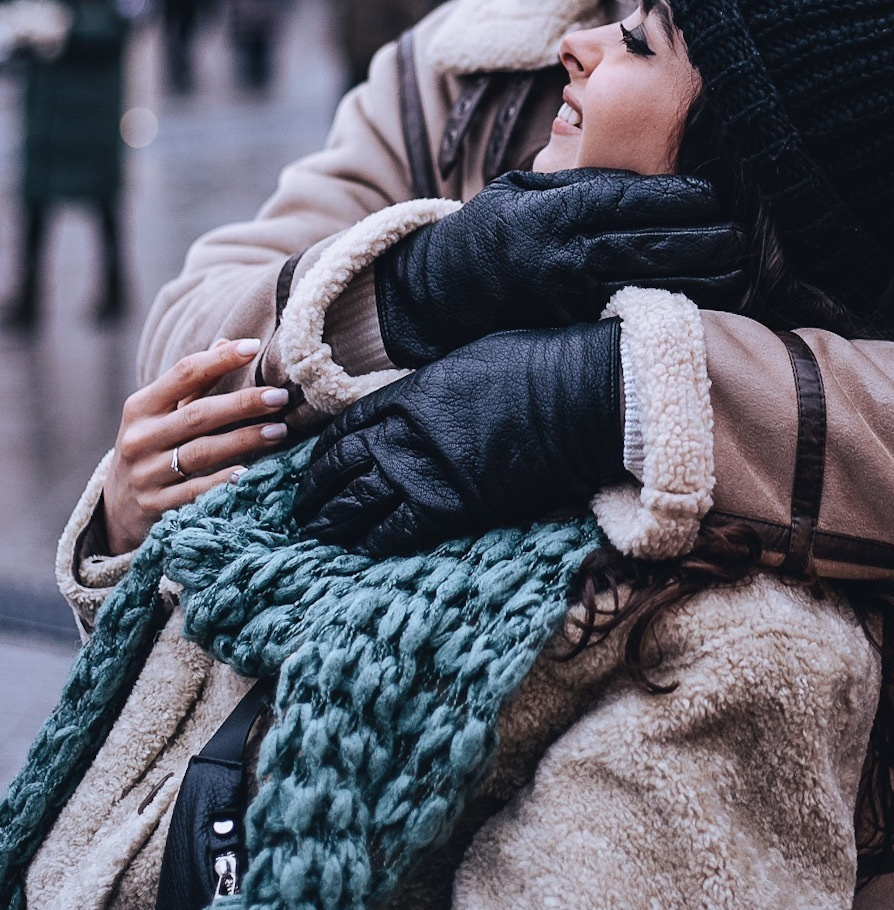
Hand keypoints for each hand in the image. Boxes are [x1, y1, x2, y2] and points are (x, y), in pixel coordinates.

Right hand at [101, 339, 292, 554]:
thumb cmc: (149, 448)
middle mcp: (140, 438)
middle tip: (279, 397)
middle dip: (242, 404)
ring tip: (279, 431)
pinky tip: (250, 472)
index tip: (253, 346)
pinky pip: (195, 491)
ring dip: (243, 440)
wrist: (116, 509)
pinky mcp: (155, 506)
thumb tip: (228, 341)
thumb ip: (193, 383)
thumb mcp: (159, 414)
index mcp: (140, 408)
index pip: (183, 374)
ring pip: (201, 453)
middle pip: (198, 415)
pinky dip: (222, 481)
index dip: (219, 359)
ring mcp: (146, 474)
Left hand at [292, 321, 624, 555]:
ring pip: (353, 505)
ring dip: (329, 523)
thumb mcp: (469, 358)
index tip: (313, 467)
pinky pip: (391, 533)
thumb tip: (429, 395)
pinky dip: (369, 544)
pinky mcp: (448, 509)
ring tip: (314, 536)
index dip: (322, 453)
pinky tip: (356, 551)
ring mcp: (421, 473)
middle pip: (338, 470)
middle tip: (301, 511)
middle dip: (313, 493)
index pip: (344, 429)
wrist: (575, 398)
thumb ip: (435, 383)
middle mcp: (401, 435)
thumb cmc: (535, 366)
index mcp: (406, 395)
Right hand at [374, 169, 746, 367]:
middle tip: (742, 234)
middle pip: (650, 244)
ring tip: (739, 267)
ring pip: (648, 285)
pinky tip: (705, 303)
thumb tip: (638, 169)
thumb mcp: (520, 191)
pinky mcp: (570, 330)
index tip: (715, 193)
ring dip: (701, 278)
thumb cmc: (488, 233)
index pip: (627, 199)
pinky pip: (629, 317)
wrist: (438, 297)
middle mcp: (561, 255)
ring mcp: (567, 299)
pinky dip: (671, 309)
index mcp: (552, 212)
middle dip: (704, 239)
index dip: (678, 197)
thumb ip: (575, 182)